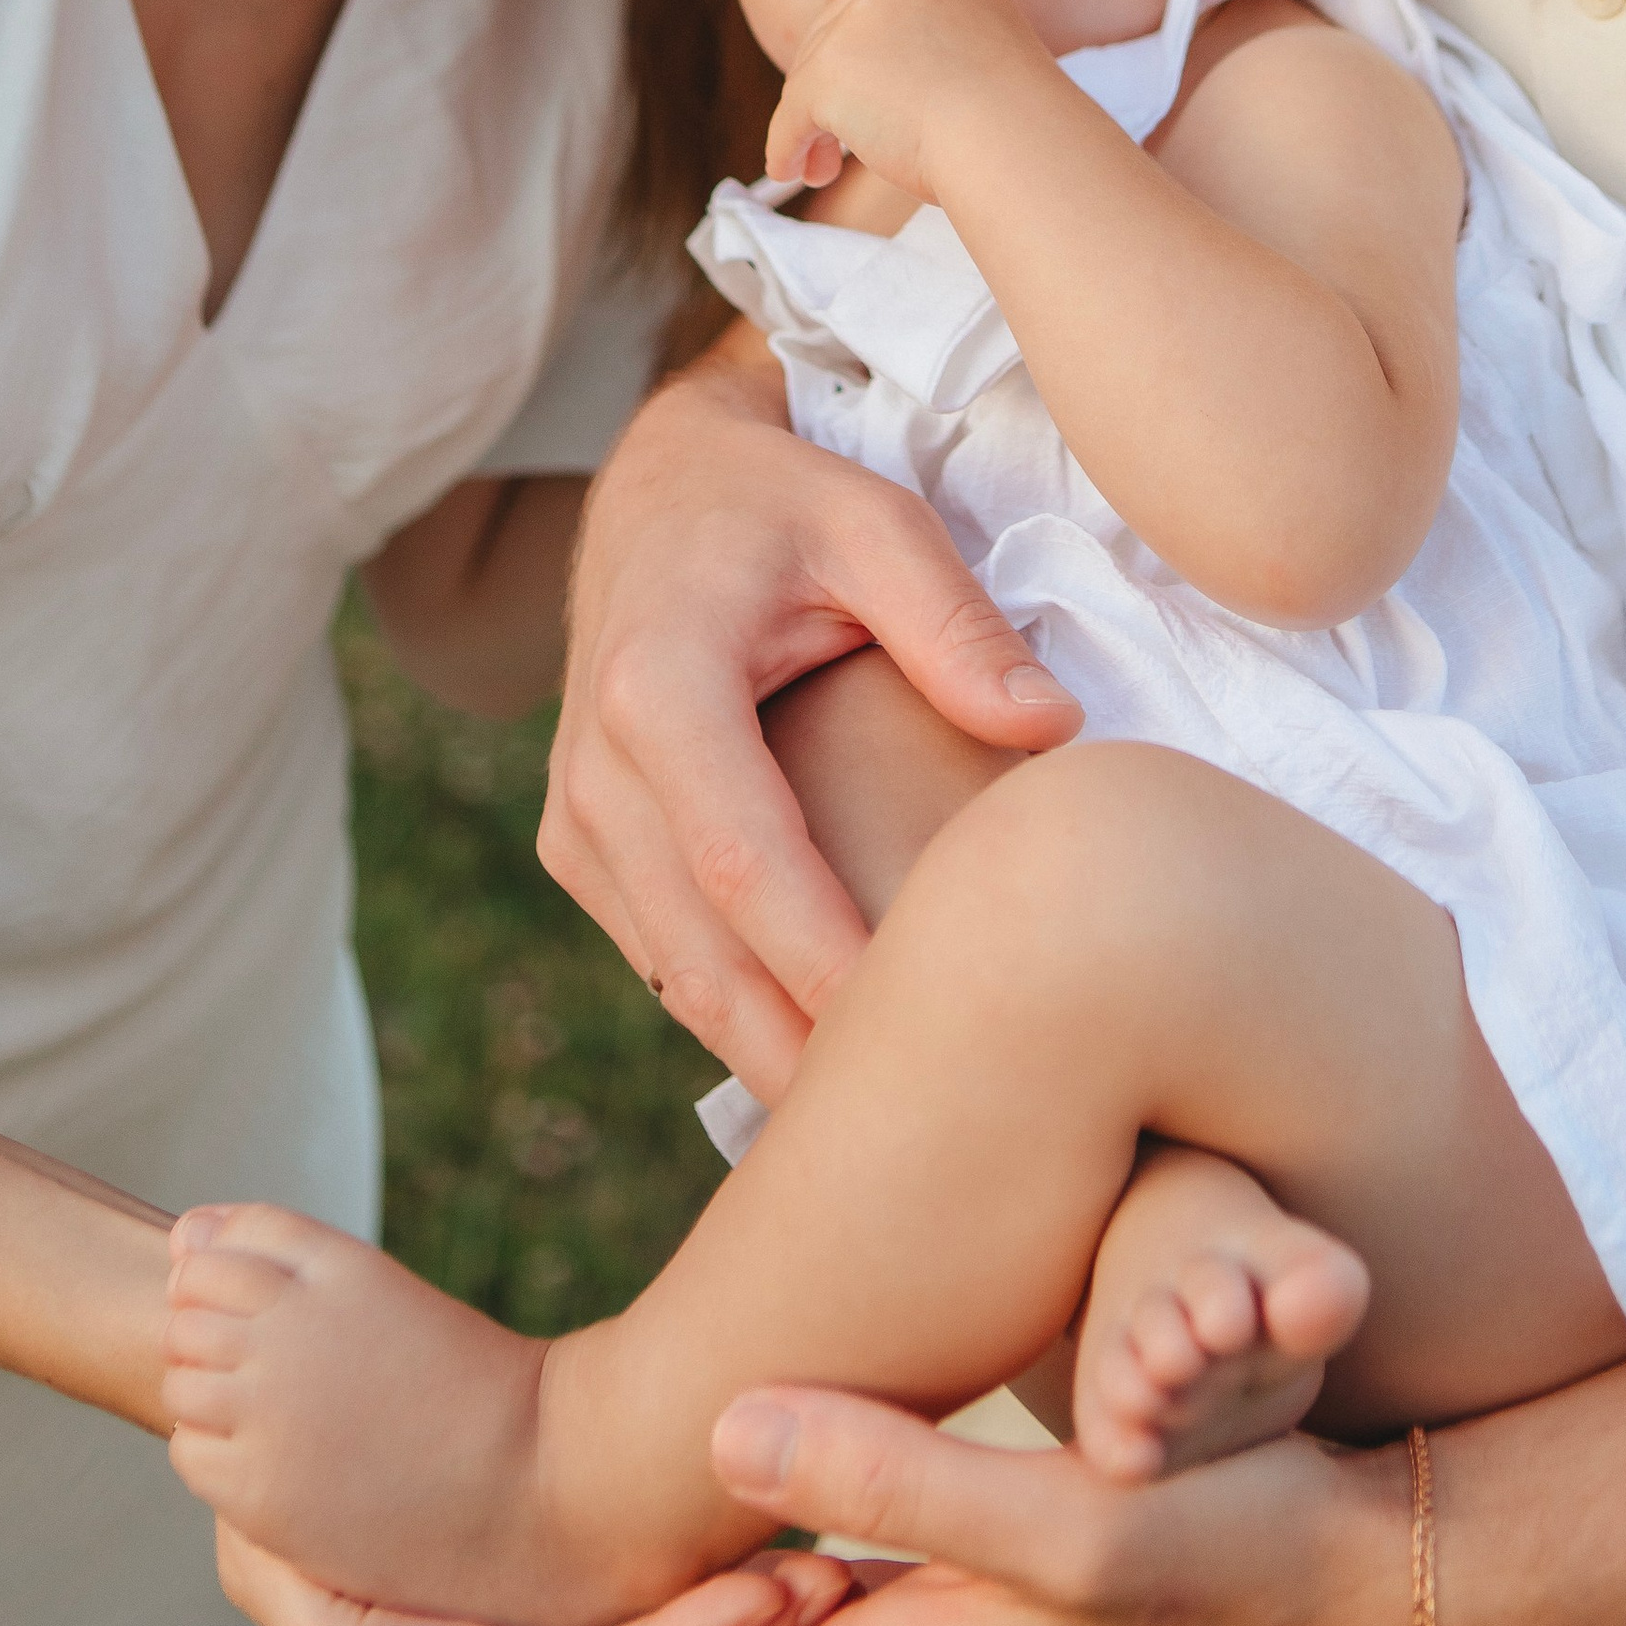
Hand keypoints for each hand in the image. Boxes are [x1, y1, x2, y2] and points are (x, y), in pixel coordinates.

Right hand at [543, 333, 1080, 1104]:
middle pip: (702, 954)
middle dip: (804, 1050)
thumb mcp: (876, 522)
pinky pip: (661, 954)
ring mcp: (575, 818)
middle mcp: (594, 767)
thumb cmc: (783, 500)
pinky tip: (828, 1061)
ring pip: (675, 974)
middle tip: (918, 1138)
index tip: (922, 1038)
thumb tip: (1049, 728)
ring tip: (885, 1129)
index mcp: (658, 685)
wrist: (661, 487)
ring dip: (770, 1050)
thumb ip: (955, 621)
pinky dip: (737, 1012)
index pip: (746, 865)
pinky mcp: (582, 847)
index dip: (827, 965)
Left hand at [766, 0, 1054, 197]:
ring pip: (811, 74)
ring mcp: (858, 22)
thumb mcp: (986, 59)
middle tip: (840, 138)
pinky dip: (787, 147)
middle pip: (839, 24)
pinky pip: (792, 116)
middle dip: (834, 79)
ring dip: (814, 124)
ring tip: (826, 169)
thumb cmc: (1017, 125)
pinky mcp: (826, 73)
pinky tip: (791, 171)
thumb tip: (854, 78)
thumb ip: (930, 47)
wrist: (1012, 141)